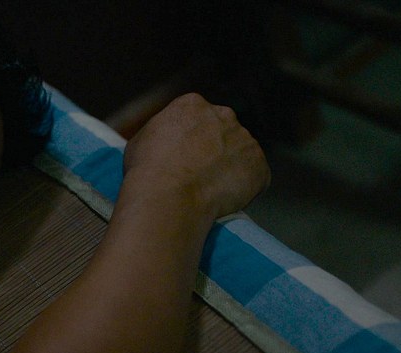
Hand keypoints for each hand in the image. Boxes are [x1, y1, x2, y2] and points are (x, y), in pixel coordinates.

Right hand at [122, 93, 269, 218]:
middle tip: (200, 174)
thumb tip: (163, 143)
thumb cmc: (147, 170)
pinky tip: (225, 199)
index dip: (193, 139)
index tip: (187, 156)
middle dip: (216, 149)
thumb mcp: (141, 141)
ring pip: (241, 154)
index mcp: (193, 105)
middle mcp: (224, 115)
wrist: (169, 195)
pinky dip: (245, 189)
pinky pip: (256, 177)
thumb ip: (161, 135)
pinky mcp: (260, 166)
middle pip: (224, 131)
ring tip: (210, 191)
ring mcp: (245, 140)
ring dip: (231, 168)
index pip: (199, 117)